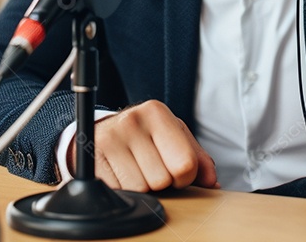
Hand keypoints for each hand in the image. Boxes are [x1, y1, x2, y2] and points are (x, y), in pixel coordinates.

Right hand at [68, 100, 218, 191]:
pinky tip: (120, 175)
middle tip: (149, 168)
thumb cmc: (145, 137)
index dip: (184, 177)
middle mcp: (132, 121)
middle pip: (162, 180)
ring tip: (134, 170)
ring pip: (141, 189)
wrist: (104, 132)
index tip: (172, 169)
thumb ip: (198, 159)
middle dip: (160, 182)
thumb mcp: (174, 139)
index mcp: (157, 113)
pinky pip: (118, 192)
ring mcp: (110, 139)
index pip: (185, 164)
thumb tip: (213, 182)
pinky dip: (122, 191)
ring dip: (141, 188)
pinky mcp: (92, 158)